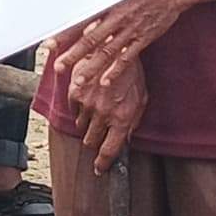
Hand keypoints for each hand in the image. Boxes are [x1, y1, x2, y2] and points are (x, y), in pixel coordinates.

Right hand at [42, 26, 149, 168]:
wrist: (114, 46)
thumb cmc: (131, 70)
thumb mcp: (141, 97)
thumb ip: (133, 120)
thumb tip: (127, 138)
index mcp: (122, 118)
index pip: (109, 150)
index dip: (103, 163)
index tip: (99, 169)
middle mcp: (103, 114)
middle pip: (91, 141)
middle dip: (94, 141)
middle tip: (99, 135)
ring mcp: (87, 105)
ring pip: (81, 128)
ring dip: (88, 124)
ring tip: (96, 110)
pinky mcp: (74, 93)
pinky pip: (73, 111)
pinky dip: (79, 109)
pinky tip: (88, 99)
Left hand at [58, 0, 192, 84]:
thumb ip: (103, 0)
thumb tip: (84, 6)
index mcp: (109, 5)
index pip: (81, 21)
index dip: (64, 34)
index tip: (49, 44)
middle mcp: (117, 19)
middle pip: (90, 40)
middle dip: (72, 55)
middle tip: (57, 68)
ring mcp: (130, 30)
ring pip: (107, 52)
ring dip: (91, 68)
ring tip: (77, 82)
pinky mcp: (143, 39)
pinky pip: (127, 58)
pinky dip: (115, 71)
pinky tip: (104, 82)